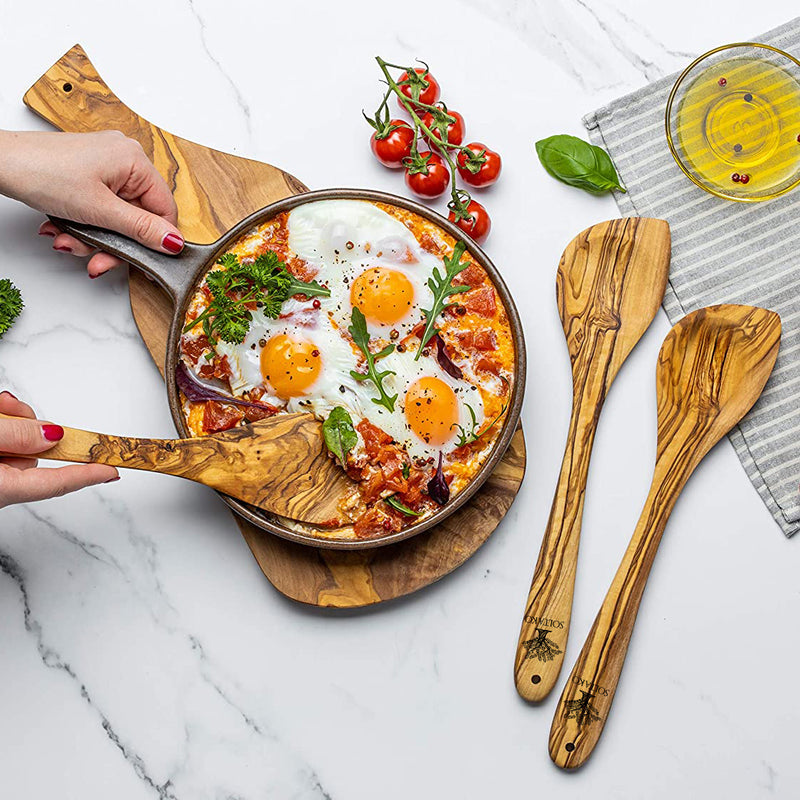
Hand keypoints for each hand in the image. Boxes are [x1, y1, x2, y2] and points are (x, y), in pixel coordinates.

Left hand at [0, 130, 183, 276]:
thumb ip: (141, 229)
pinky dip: (85, 224)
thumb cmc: (42, 173)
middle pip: (138, 217)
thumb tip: (175, 242)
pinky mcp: (89, 173)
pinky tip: (64, 227)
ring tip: (68, 239)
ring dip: (94, 237)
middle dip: (114, 243)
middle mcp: (125, 159)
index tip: (143, 265)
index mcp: (135, 161)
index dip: (156, 241)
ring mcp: (106, 166)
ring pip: (116, 217)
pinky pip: (101, 208)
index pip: (164, 210)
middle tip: (98, 260)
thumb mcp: (99, 210)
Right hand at [0, 391, 117, 508]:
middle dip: (34, 427)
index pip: (57, 483)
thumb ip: (18, 435)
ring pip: (17, 444)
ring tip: (1, 407)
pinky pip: (2, 442)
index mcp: (2, 488)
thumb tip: (52, 436)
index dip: (88, 475)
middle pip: (35, 455)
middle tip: (14, 409)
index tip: (113, 471)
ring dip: (13, 421)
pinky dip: (3, 423)